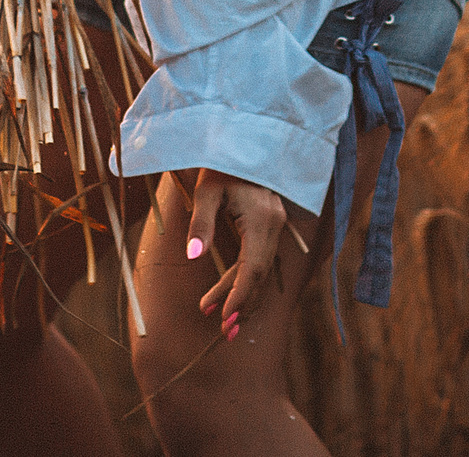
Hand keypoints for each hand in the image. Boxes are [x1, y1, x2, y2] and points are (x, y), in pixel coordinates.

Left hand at [186, 167, 294, 341]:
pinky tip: (229, 293)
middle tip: (224, 331)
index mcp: (261, 219)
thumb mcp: (206, 190)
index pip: (253, 269)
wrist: (247, 138)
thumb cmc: (222, 163)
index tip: (226, 320)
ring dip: (243, 294)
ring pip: (260, 269)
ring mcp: (275, 225)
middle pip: (259, 275)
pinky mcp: (270, 224)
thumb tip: (193, 257)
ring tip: (221, 318)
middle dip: (243, 304)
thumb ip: (201, 224)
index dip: (240, 297)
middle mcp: (274, 225)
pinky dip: (245, 277)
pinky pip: (260, 258)